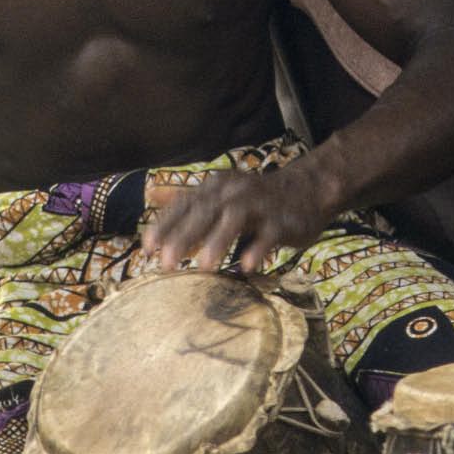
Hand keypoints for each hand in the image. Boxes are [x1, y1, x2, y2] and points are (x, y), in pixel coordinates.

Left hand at [142, 164, 332, 273]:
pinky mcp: (282, 222)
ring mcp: (259, 206)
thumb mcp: (220, 191)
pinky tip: (246, 266)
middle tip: (165, 263)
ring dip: (217, 242)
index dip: (164, 226)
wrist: (307, 188)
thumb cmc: (256, 196)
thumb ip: (186, 195)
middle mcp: (234, 193)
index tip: (146, 248)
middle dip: (183, 237)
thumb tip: (151, 193)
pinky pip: (269, 235)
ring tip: (201, 267)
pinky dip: (258, 249)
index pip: (184, 205)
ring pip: (234, 220)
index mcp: (215, 187)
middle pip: (204, 213)